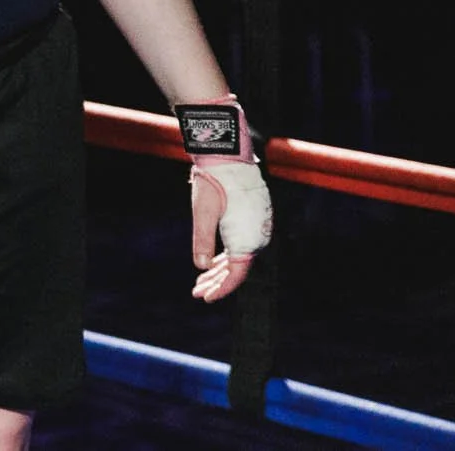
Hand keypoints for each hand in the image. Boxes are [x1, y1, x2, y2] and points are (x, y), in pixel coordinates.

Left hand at [189, 159, 270, 302]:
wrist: (228, 155)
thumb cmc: (214, 183)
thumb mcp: (203, 212)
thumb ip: (203, 240)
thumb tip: (201, 267)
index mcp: (247, 239)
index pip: (236, 275)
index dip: (221, 290)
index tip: (205, 299)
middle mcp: (258, 236)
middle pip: (237, 269)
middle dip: (216, 283)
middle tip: (196, 292)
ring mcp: (258, 227)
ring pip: (239, 257)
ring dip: (220, 270)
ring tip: (201, 281)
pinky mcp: (254, 218)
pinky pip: (242, 244)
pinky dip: (227, 256)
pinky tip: (214, 262)